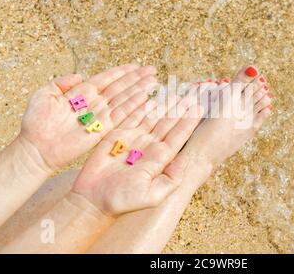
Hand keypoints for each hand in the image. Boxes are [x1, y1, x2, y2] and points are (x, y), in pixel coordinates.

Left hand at [20, 65, 156, 170]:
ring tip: (153, 82)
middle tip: (152, 71)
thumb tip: (79, 76)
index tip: (136, 65)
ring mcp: (100, 117)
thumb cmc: (36, 122)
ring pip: (124, 101)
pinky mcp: (102, 130)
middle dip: (137, 79)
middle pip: (120, 88)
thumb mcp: (45, 94)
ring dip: (140, 91)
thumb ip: (62, 83)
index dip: (121, 72)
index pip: (106, 79)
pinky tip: (145, 100)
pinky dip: (134, 109)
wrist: (36, 147)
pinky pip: (121, 117)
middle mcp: (94, 104)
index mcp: (82, 93)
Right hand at [72, 89, 203, 215]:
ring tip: (174, 92)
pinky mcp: (118, 135)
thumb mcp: (152, 195)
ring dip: (163, 105)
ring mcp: (134, 139)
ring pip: (152, 117)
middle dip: (179, 109)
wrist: (94, 200)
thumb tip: (186, 160)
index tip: (198, 108)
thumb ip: (171, 179)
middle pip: (167, 123)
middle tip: (191, 94)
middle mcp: (149, 146)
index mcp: (160, 159)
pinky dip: (140, 106)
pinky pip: (131, 116)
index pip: (178, 136)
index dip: (188, 122)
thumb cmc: (123, 201)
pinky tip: (149, 96)